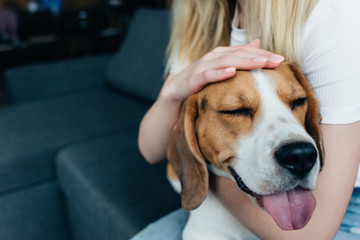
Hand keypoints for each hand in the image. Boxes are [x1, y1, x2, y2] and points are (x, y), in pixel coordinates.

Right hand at [160, 39, 284, 102]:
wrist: (177, 90)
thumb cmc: (202, 80)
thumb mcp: (222, 69)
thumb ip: (238, 56)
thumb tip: (257, 43)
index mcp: (222, 54)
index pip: (246, 50)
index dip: (263, 54)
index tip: (281, 60)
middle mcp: (214, 56)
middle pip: (239, 53)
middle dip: (259, 57)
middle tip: (277, 61)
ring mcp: (204, 65)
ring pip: (226, 61)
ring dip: (244, 62)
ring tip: (260, 64)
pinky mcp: (195, 77)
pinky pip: (208, 74)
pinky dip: (220, 73)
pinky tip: (232, 72)